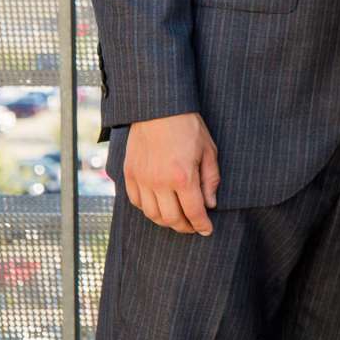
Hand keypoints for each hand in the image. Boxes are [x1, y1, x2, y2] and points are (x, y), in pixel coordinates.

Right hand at [123, 112, 219, 235]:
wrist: (158, 109)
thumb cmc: (188, 127)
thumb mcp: (208, 151)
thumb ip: (210, 180)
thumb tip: (210, 204)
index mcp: (182, 177)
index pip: (193, 212)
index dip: (201, 225)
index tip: (207, 230)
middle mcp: (159, 182)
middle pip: (171, 218)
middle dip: (185, 227)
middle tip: (194, 226)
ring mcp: (141, 179)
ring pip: (152, 214)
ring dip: (166, 221)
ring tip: (177, 219)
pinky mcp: (129, 174)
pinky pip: (136, 202)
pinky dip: (148, 209)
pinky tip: (159, 206)